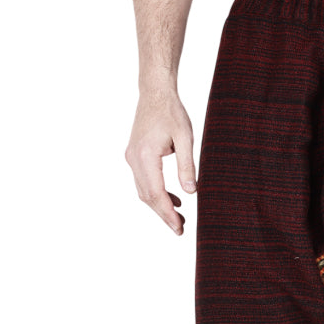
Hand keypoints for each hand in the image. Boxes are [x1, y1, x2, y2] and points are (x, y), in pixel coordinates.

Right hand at [125, 89, 196, 234]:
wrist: (154, 92)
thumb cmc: (171, 111)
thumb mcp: (185, 137)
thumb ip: (187, 165)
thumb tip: (191, 192)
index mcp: (145, 155)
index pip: (156, 192)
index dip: (167, 213)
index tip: (178, 227)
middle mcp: (133, 158)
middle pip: (147, 196)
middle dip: (163, 214)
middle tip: (180, 230)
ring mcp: (131, 157)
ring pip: (143, 191)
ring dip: (159, 206)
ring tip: (179, 219)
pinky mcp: (134, 155)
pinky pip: (143, 181)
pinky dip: (156, 193)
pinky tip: (173, 200)